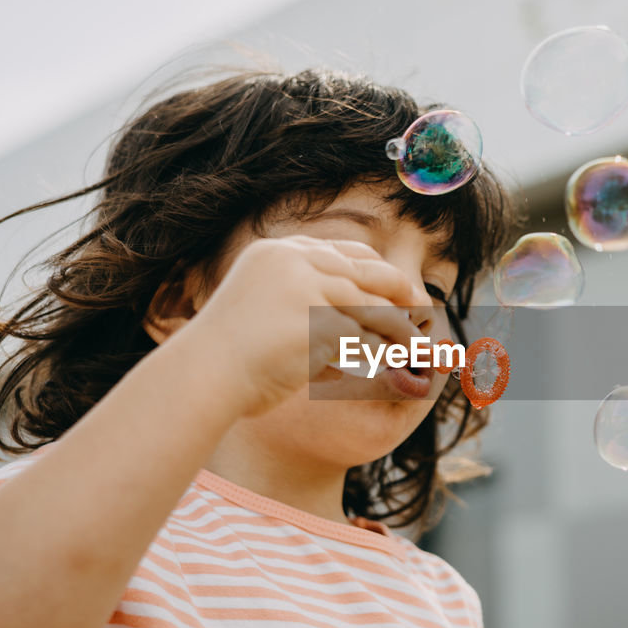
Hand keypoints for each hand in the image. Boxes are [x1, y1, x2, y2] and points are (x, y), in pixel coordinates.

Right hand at [175, 235, 422, 417]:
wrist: (203, 376)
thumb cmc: (229, 357)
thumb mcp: (263, 311)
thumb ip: (304, 300)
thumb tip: (359, 317)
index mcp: (278, 252)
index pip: (343, 252)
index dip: (376, 270)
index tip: (400, 288)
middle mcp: (293, 261)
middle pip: (366, 271)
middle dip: (401, 292)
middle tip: (424, 309)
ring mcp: (306, 287)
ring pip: (373, 307)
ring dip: (401, 330)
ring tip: (420, 348)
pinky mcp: (318, 320)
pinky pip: (365, 338)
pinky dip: (385, 354)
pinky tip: (400, 367)